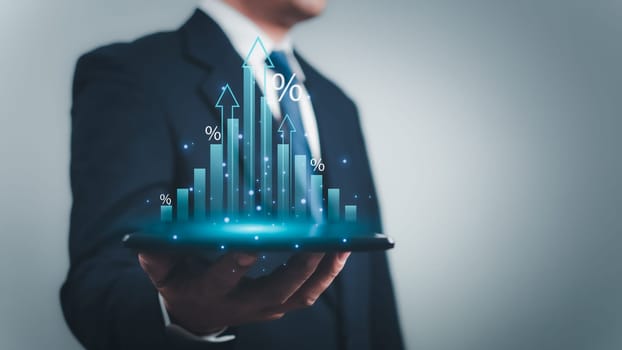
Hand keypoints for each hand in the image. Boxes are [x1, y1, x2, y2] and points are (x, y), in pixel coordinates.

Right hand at [138, 251, 350, 333]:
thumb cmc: (182, 286)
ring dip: (324, 270)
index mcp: (212, 291)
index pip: (226, 277)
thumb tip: (147, 240)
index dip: (239, 260)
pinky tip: (341, 251)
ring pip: (302, 295)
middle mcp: (243, 304)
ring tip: (343, 243)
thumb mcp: (163, 273)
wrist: (198, 317)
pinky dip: (327, 274)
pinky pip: (309, 293)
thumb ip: (156, 257)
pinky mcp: (280, 305)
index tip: (255, 239)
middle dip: (300, 265)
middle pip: (277, 290)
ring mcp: (266, 308)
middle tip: (318, 238)